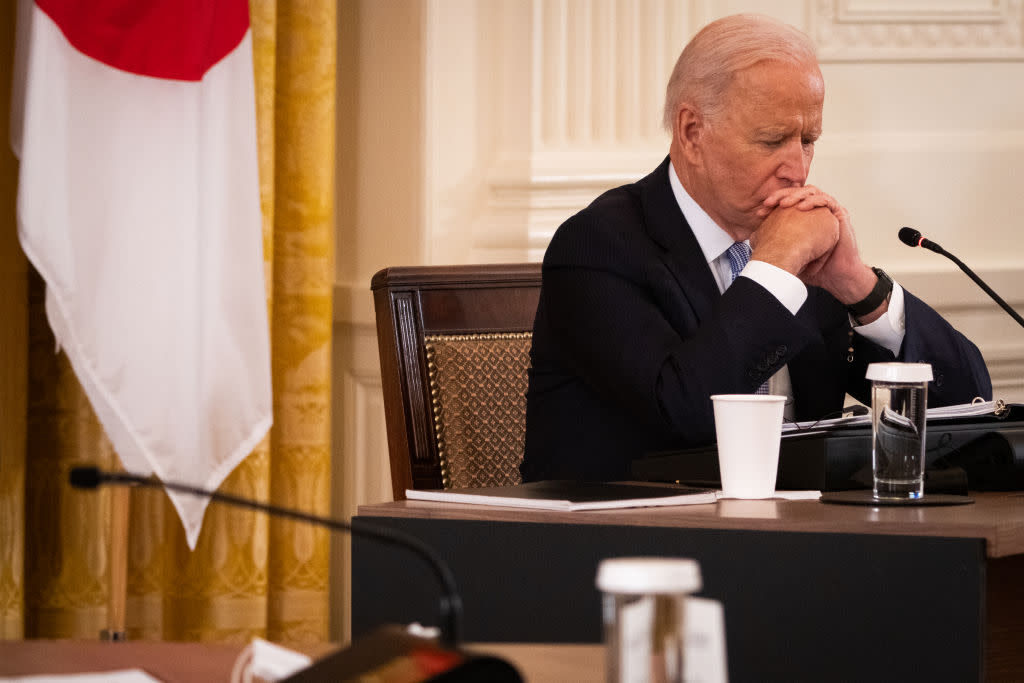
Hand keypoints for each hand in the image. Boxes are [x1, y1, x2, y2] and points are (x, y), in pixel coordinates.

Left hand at [759, 187, 876, 305]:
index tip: (759, 213)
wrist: (833, 277)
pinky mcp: (839, 215)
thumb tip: (752, 239)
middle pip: (796, 193)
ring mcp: (827, 212)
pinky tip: (802, 207)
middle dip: (780, 196)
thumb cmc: (812, 267)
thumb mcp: (788, 254)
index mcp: (802, 218)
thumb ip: (774, 244)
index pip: (785, 202)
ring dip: (796, 195)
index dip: (772, 205)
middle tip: (768, 203)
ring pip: (811, 192)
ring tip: (783, 204)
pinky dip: (813, 201)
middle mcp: (815, 212)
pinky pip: (826, 200)